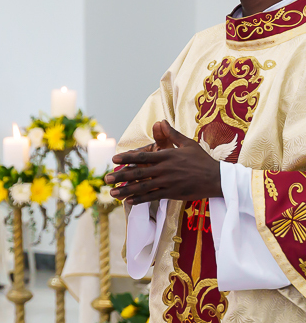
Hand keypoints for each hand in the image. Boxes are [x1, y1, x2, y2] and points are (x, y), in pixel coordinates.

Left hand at [105, 121, 222, 203]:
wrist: (217, 178)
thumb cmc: (202, 160)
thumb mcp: (188, 143)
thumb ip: (172, 134)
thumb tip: (161, 121)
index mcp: (167, 156)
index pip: (142, 157)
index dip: (127, 158)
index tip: (113, 159)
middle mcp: (165, 169)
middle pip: (138, 173)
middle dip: (121, 175)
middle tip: (105, 178)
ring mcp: (168, 182)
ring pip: (142, 187)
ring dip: (126, 190)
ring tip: (112, 193)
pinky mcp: (172, 193)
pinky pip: (153, 197)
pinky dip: (140, 199)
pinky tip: (128, 202)